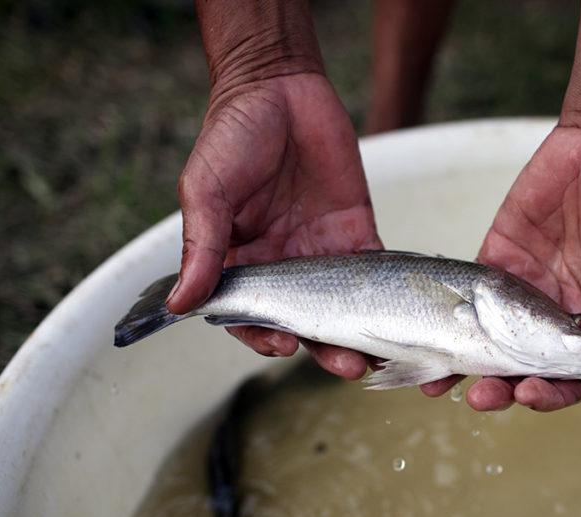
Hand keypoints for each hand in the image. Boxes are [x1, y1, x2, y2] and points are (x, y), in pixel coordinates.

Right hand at [168, 72, 381, 378]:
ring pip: (343, 309)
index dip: (263, 336)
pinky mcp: (356, 234)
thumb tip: (180, 305)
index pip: (249, 315)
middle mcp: (282, 266)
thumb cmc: (232, 135)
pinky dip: (388, 299)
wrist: (280, 86)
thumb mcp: (206, 190)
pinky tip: (400, 319)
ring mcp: (321, 253)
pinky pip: (375, 274)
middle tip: (346, 366)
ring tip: (373, 358)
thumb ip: (202, 246)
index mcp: (240, 261)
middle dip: (324, 348)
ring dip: (357, 336)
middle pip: (303, 322)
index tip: (280, 346)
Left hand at [422, 124, 580, 410]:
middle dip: (502, 388)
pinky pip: (467, 299)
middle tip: (483, 397)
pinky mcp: (495, 261)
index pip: (574, 376)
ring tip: (441, 385)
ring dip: (467, 367)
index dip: (554, 393)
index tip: (531, 393)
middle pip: (525, 367)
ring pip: (490, 343)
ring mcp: (523, 291)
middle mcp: (557, 314)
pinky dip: (446, 322)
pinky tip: (425, 341)